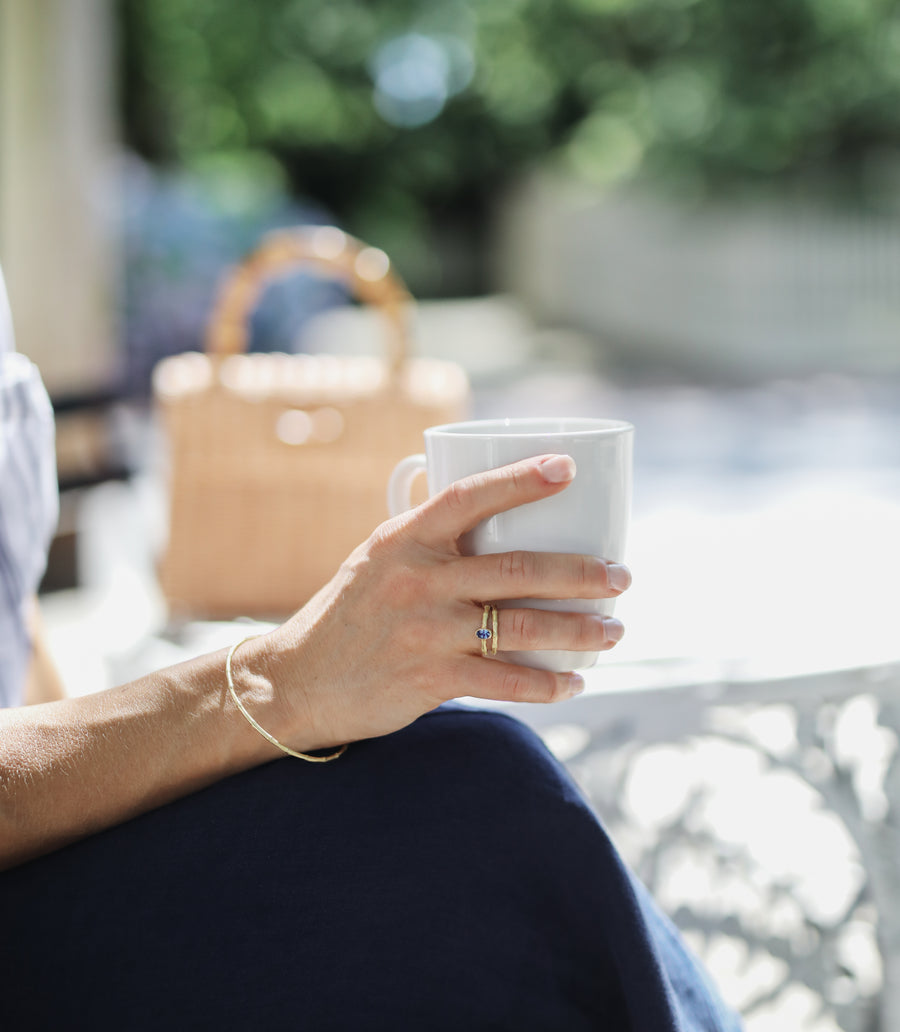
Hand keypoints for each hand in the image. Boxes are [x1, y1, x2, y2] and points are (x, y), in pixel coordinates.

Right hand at [241, 454, 630, 751]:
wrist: (298, 680)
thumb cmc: (348, 615)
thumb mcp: (377, 561)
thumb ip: (427, 542)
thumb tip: (488, 517)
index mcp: (405, 540)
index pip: (468, 497)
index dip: (521, 478)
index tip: (568, 467)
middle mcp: (418, 580)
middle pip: (518, 569)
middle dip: (582, 574)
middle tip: (621, 578)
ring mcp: (425, 631)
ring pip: (523, 626)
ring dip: (580, 630)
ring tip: (614, 631)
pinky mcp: (430, 679)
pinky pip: (506, 680)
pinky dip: (548, 684)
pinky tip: (574, 682)